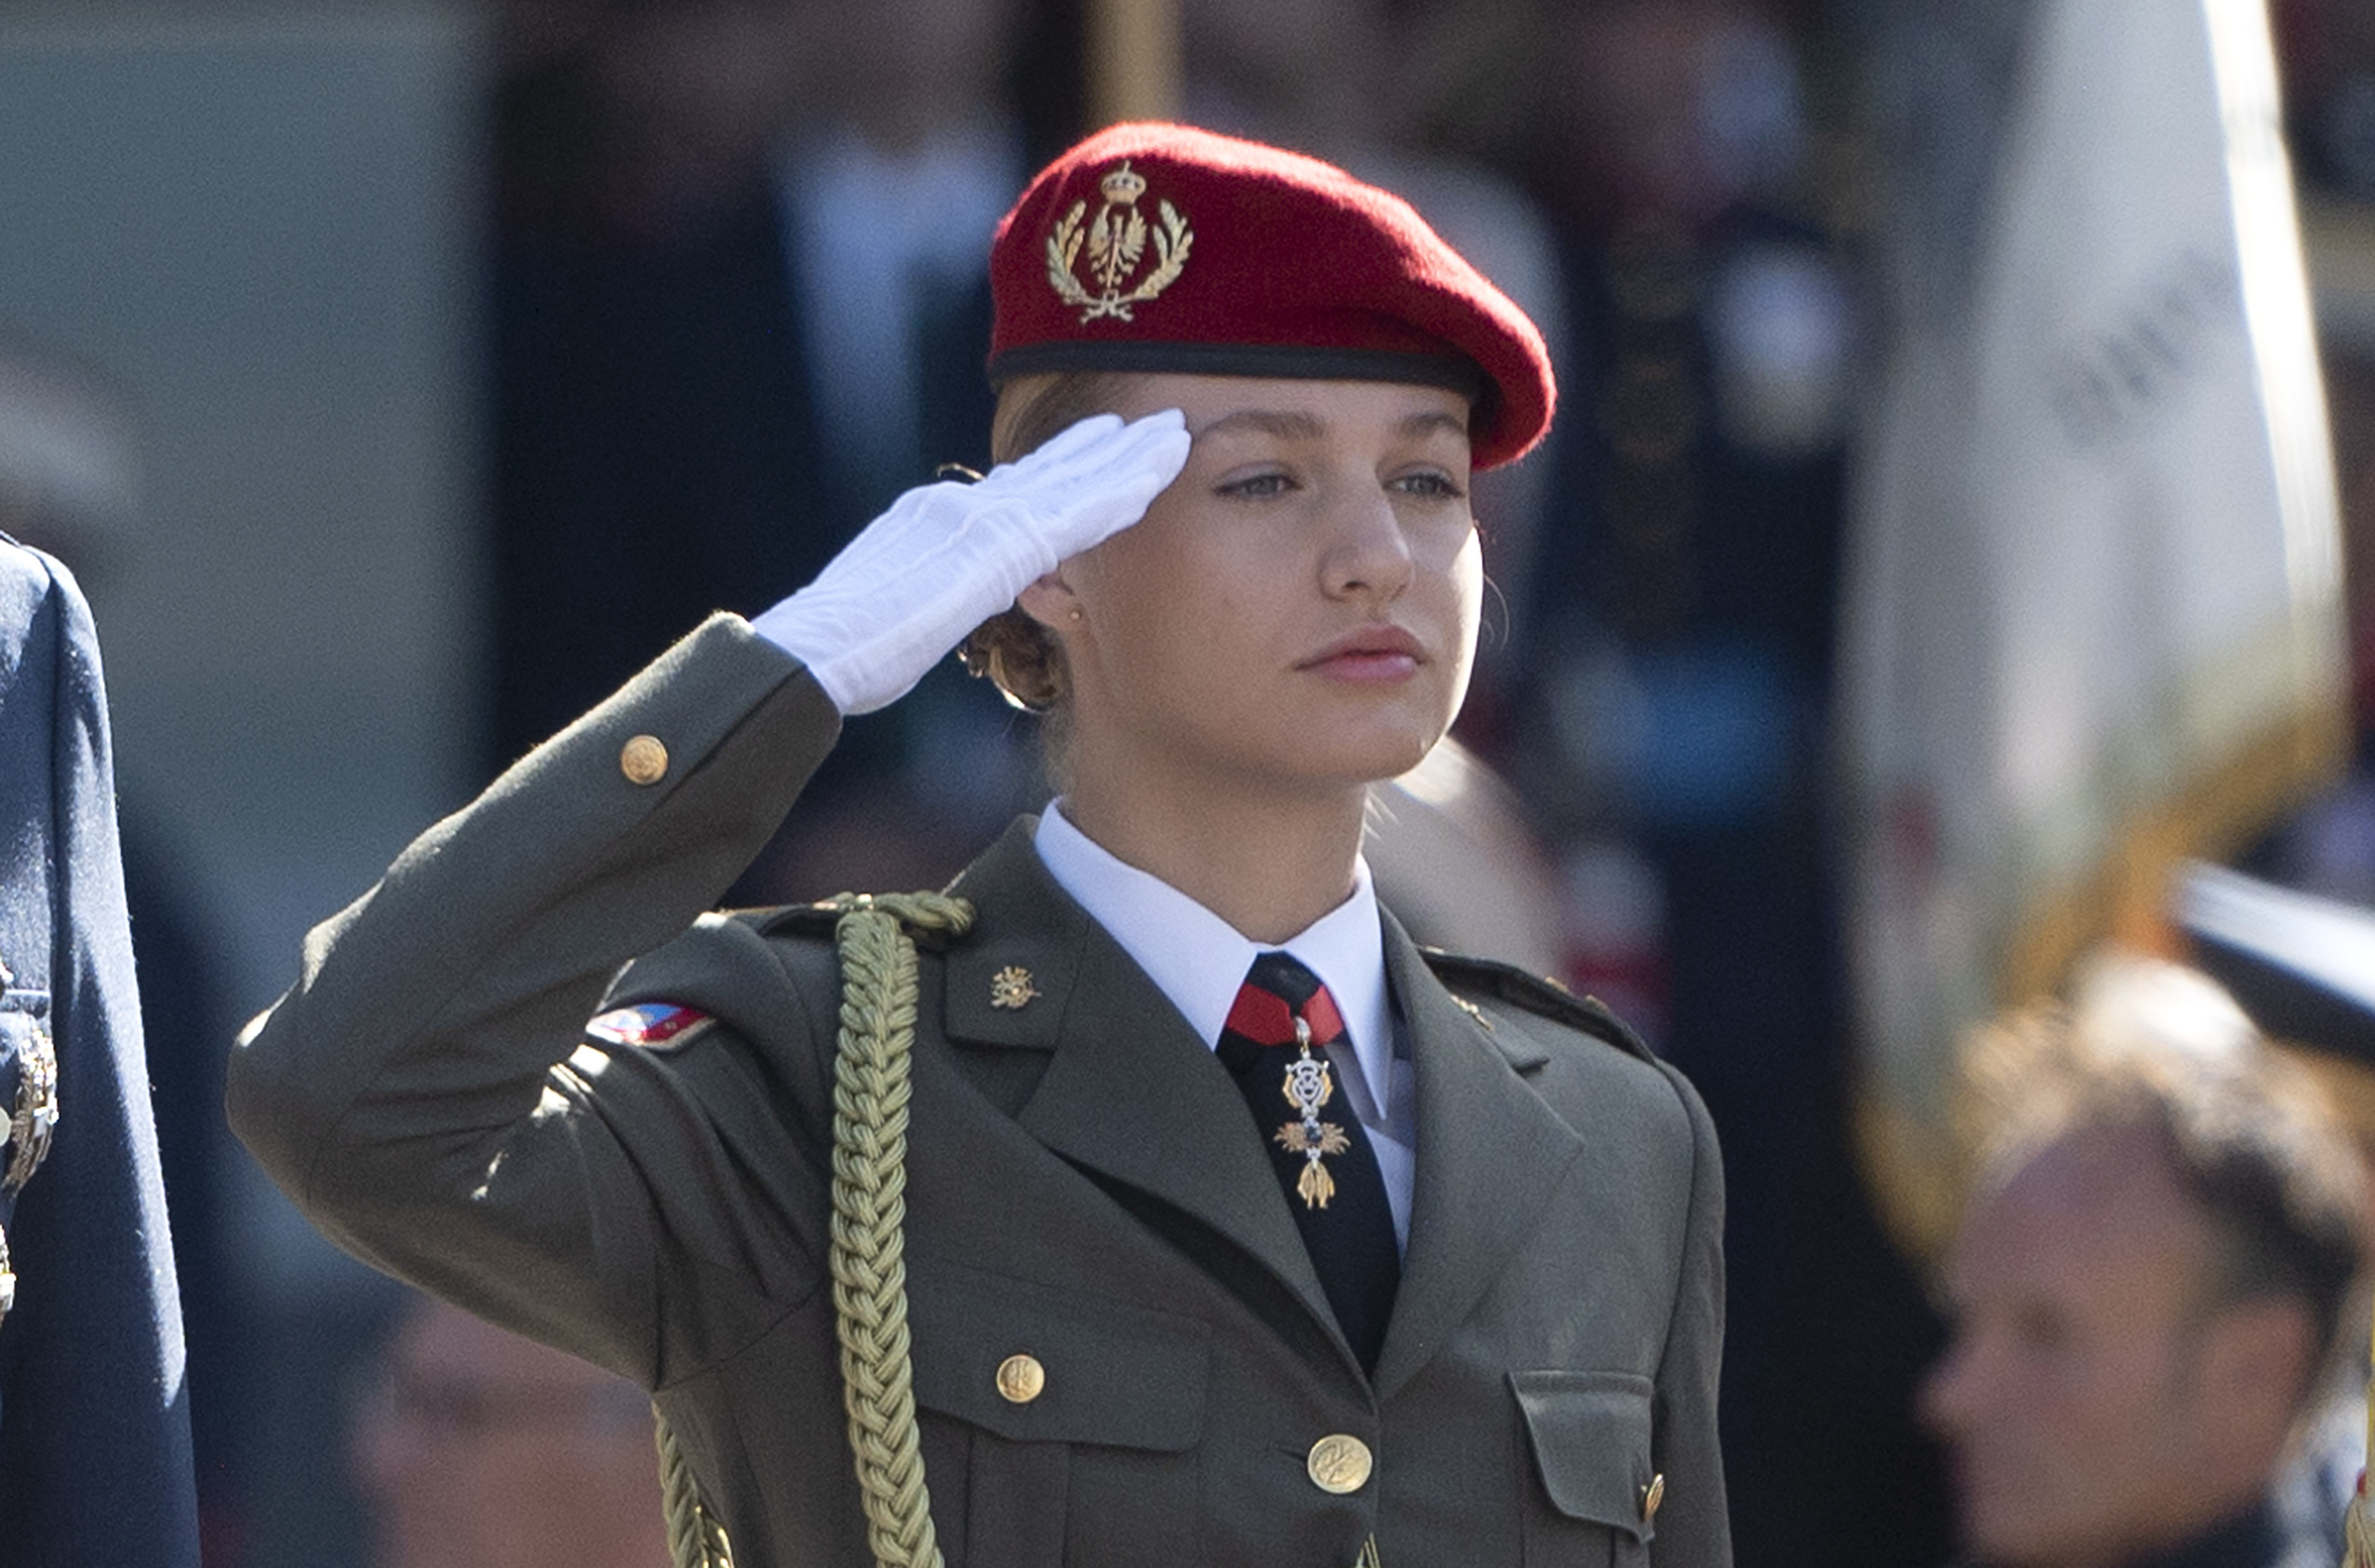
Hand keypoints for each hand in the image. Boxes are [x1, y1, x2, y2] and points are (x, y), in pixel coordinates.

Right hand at [752, 409, 1189, 713]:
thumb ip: (934, 589)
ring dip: (1127, 457)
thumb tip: (946, 597)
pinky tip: (1154, 480)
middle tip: (1153, 423)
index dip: (1065, 461)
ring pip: (1072, 481)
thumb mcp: (898, 606)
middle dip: (1105, 445)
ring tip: (1171, 433)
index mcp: (935, 517)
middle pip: (1049, 469)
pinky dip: (1115, 494)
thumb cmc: (844, 651)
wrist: (816, 651)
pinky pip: (1072, 517)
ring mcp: (977, 522)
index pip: (1015, 485)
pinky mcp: (994, 551)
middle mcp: (960, 506)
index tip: (1103, 440)